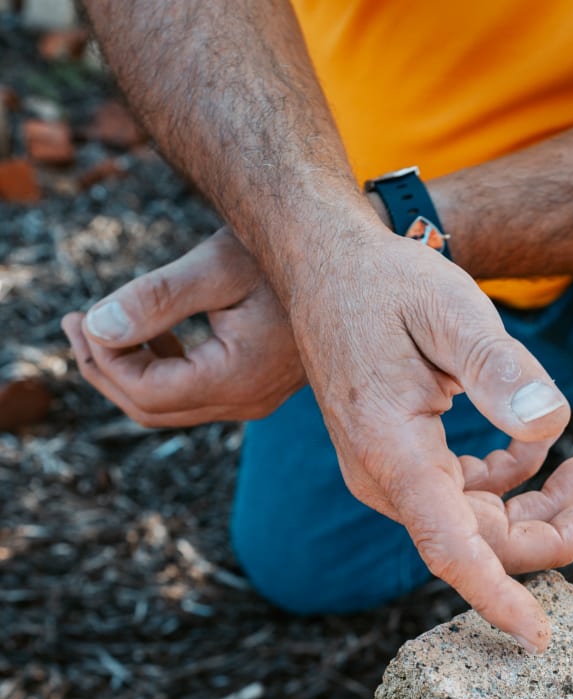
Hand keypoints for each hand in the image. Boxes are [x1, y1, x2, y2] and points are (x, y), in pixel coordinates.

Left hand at [61, 227, 304, 424]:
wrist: (341, 264)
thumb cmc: (284, 255)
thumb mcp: (215, 266)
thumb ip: (156, 299)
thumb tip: (97, 326)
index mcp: (238, 377)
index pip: (148, 391)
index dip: (105, 359)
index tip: (81, 316)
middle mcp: (247, 401)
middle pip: (152, 410)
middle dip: (105, 370)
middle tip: (72, 321)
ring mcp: (253, 400)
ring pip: (169, 408)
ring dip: (128, 372)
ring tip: (97, 324)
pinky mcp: (254, 389)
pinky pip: (192, 397)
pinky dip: (159, 371)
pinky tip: (148, 332)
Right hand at [63, 221, 572, 649]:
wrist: (329, 264)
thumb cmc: (386, 283)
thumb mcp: (451, 313)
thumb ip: (500, 369)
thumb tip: (551, 424)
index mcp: (392, 453)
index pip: (450, 549)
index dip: (497, 596)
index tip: (538, 638)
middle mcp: (387, 478)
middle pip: (477, 543)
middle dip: (546, 538)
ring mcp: (396, 474)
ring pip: (477, 524)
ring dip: (538, 511)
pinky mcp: (407, 461)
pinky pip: (467, 495)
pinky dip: (512, 480)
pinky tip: (545, 444)